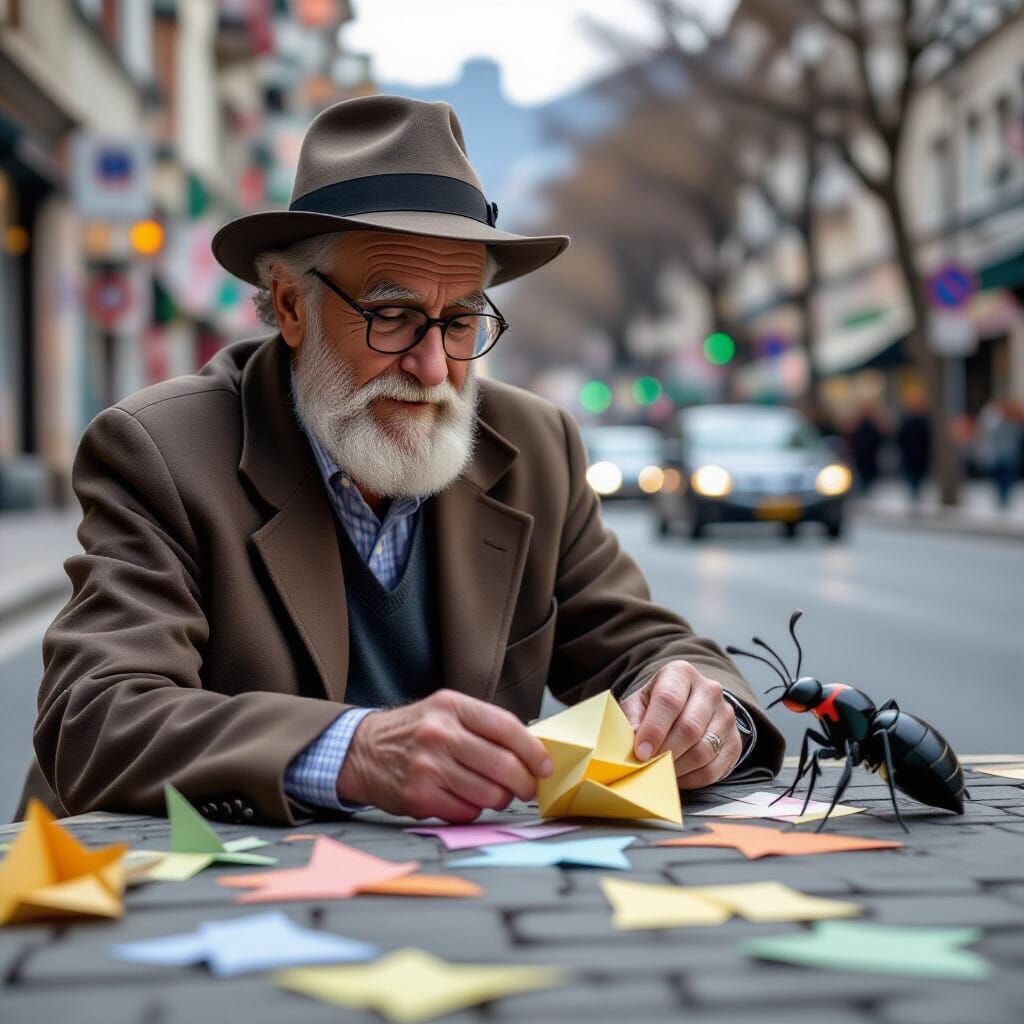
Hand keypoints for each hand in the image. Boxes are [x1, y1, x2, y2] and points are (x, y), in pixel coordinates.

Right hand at [336, 689, 552, 821]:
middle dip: (525, 782)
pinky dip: (473, 810)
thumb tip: (530, 750)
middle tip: (528, 788)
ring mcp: (428, 767)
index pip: (507, 727)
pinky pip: (466, 812)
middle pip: (503, 765)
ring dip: (500, 799)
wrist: (362, 750)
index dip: (534, 750)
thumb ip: (483, 726)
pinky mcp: (419, 797)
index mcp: (452, 706)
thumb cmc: (414, 731)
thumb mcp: (445, 711)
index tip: (545, 766)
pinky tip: (464, 798)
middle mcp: (440, 734)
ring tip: (495, 793)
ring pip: (489, 794)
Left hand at [619, 661, 741, 787]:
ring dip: (679, 768)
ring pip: (704, 750)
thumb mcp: (638, 704)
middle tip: (649, 766)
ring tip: (661, 772)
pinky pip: (715, 769)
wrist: (686, 706)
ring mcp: (726, 715)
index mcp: (680, 673)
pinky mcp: (735, 741)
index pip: (669, 700)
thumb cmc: (655, 706)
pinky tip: (678, 777)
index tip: (641, 753)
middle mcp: (709, 690)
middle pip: (689, 727)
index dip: (654, 730)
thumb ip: (632, 721)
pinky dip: (693, 779)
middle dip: (666, 752)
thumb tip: (633, 748)